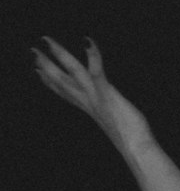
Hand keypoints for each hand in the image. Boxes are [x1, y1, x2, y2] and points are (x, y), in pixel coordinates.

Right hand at [33, 37, 152, 155]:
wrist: (137, 150)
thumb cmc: (133, 140)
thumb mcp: (116, 125)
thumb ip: (110, 116)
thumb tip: (110, 115)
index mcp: (90, 110)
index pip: (67, 94)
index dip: (51, 83)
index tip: (38, 72)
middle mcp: (89, 103)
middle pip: (62, 82)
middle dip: (46, 66)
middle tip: (32, 51)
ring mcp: (96, 98)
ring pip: (73, 73)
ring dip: (60, 55)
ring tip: (47, 40)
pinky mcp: (107, 94)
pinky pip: (97, 72)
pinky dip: (93, 56)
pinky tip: (87, 41)